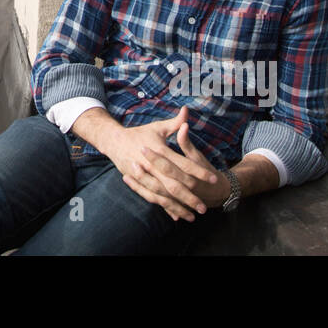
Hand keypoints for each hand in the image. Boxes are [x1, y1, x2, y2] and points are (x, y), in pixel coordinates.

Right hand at [103, 106, 222, 222]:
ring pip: (164, 195)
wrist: (114, 141)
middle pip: (174, 184)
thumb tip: (187, 111)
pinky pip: (153, 198)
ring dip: (178, 206)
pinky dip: (164, 207)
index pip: (183, 164)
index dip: (199, 172)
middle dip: (190, 197)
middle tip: (203, 207)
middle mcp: (152, 166)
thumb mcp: (158, 127)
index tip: (213, 179)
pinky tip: (176, 216)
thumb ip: (175, 122)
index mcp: (160, 151)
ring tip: (192, 216)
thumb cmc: (139, 134)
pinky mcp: (139, 183)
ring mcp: (145, 176)